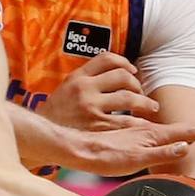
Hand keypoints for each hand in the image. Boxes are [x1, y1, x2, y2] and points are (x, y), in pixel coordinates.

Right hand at [37, 52, 158, 130]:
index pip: (107, 59)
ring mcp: (91, 107)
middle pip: (122, 76)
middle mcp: (84, 89)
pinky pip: (125, 122)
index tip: (132, 71)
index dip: (124, 62)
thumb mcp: (67, 88)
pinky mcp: (97, 126)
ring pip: (128, 98)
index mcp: (78, 77)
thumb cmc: (58, 113)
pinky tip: (143, 124)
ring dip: (144, 102)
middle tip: (141, 93)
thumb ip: (88, 79)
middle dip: (137, 84)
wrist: (44, 136)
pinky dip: (139, 122)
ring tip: (150, 107)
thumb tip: (116, 71)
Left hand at [72, 115, 194, 175]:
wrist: (75, 148)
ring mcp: (141, 136)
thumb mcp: (132, 159)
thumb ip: (160, 153)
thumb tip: (186, 145)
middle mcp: (150, 135)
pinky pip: (160, 133)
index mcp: (154, 138)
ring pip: (175, 129)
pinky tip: (178, 135)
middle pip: (187, 128)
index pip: (192, 132)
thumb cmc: (101, 157)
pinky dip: (175, 132)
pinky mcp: (131, 138)